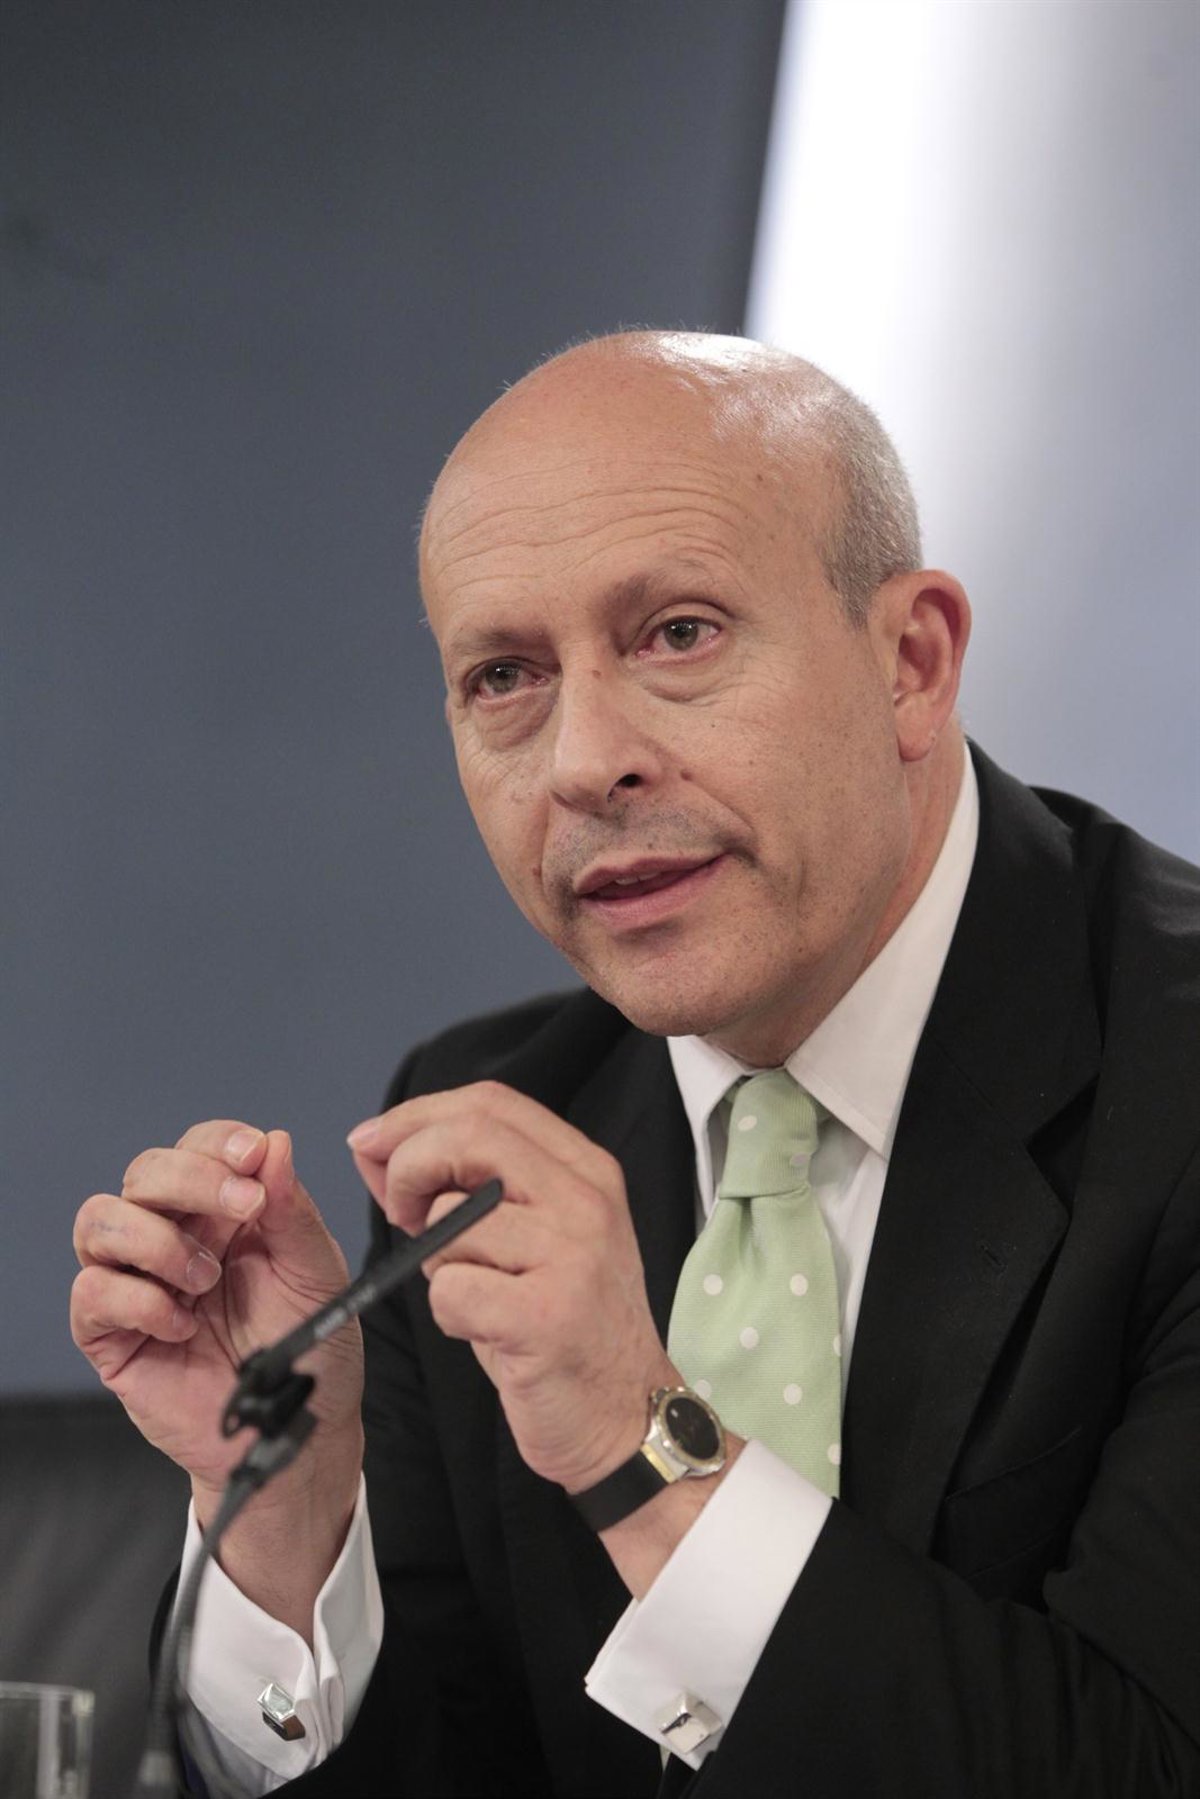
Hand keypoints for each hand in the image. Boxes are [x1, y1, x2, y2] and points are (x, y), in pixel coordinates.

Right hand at [71, 1122, 363, 1520]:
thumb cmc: (310, 1350)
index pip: (197, 1149)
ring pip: (99, 1220)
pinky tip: (182, 1325)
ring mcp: (137, 1284)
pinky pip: (91, 1292)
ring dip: (156, 1238)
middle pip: (145, 1172)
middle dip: (191, 1178)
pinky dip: (137, 1299)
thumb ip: (293, 1210)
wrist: (294, 1432)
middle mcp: (173, 1238)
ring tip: (206, 1278)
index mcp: (223, 1214)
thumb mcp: (316, 1273)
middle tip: (243, 1206)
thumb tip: (275, 1142)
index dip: (218, 1143)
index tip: (254, 1154)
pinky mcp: (111, 1337)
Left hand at [348, 1081, 675, 1493]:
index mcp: (586, 1171)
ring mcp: (573, 1255)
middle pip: (469, 1136)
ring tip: (473, 1293)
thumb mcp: (532, 1239)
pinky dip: (447, 1313)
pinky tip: (484, 1330)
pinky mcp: (548, 1316)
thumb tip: (376, 1149)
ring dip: (434, 1261)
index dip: (417, 1115)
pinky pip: (451, 1289)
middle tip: (399, 1213)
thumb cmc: (562, 1328)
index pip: (490, 1103)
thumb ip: (467, 1186)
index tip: (371, 1142)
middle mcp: (586, 1201)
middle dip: (408, 1167)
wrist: (626, 1420)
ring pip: (450, 1220)